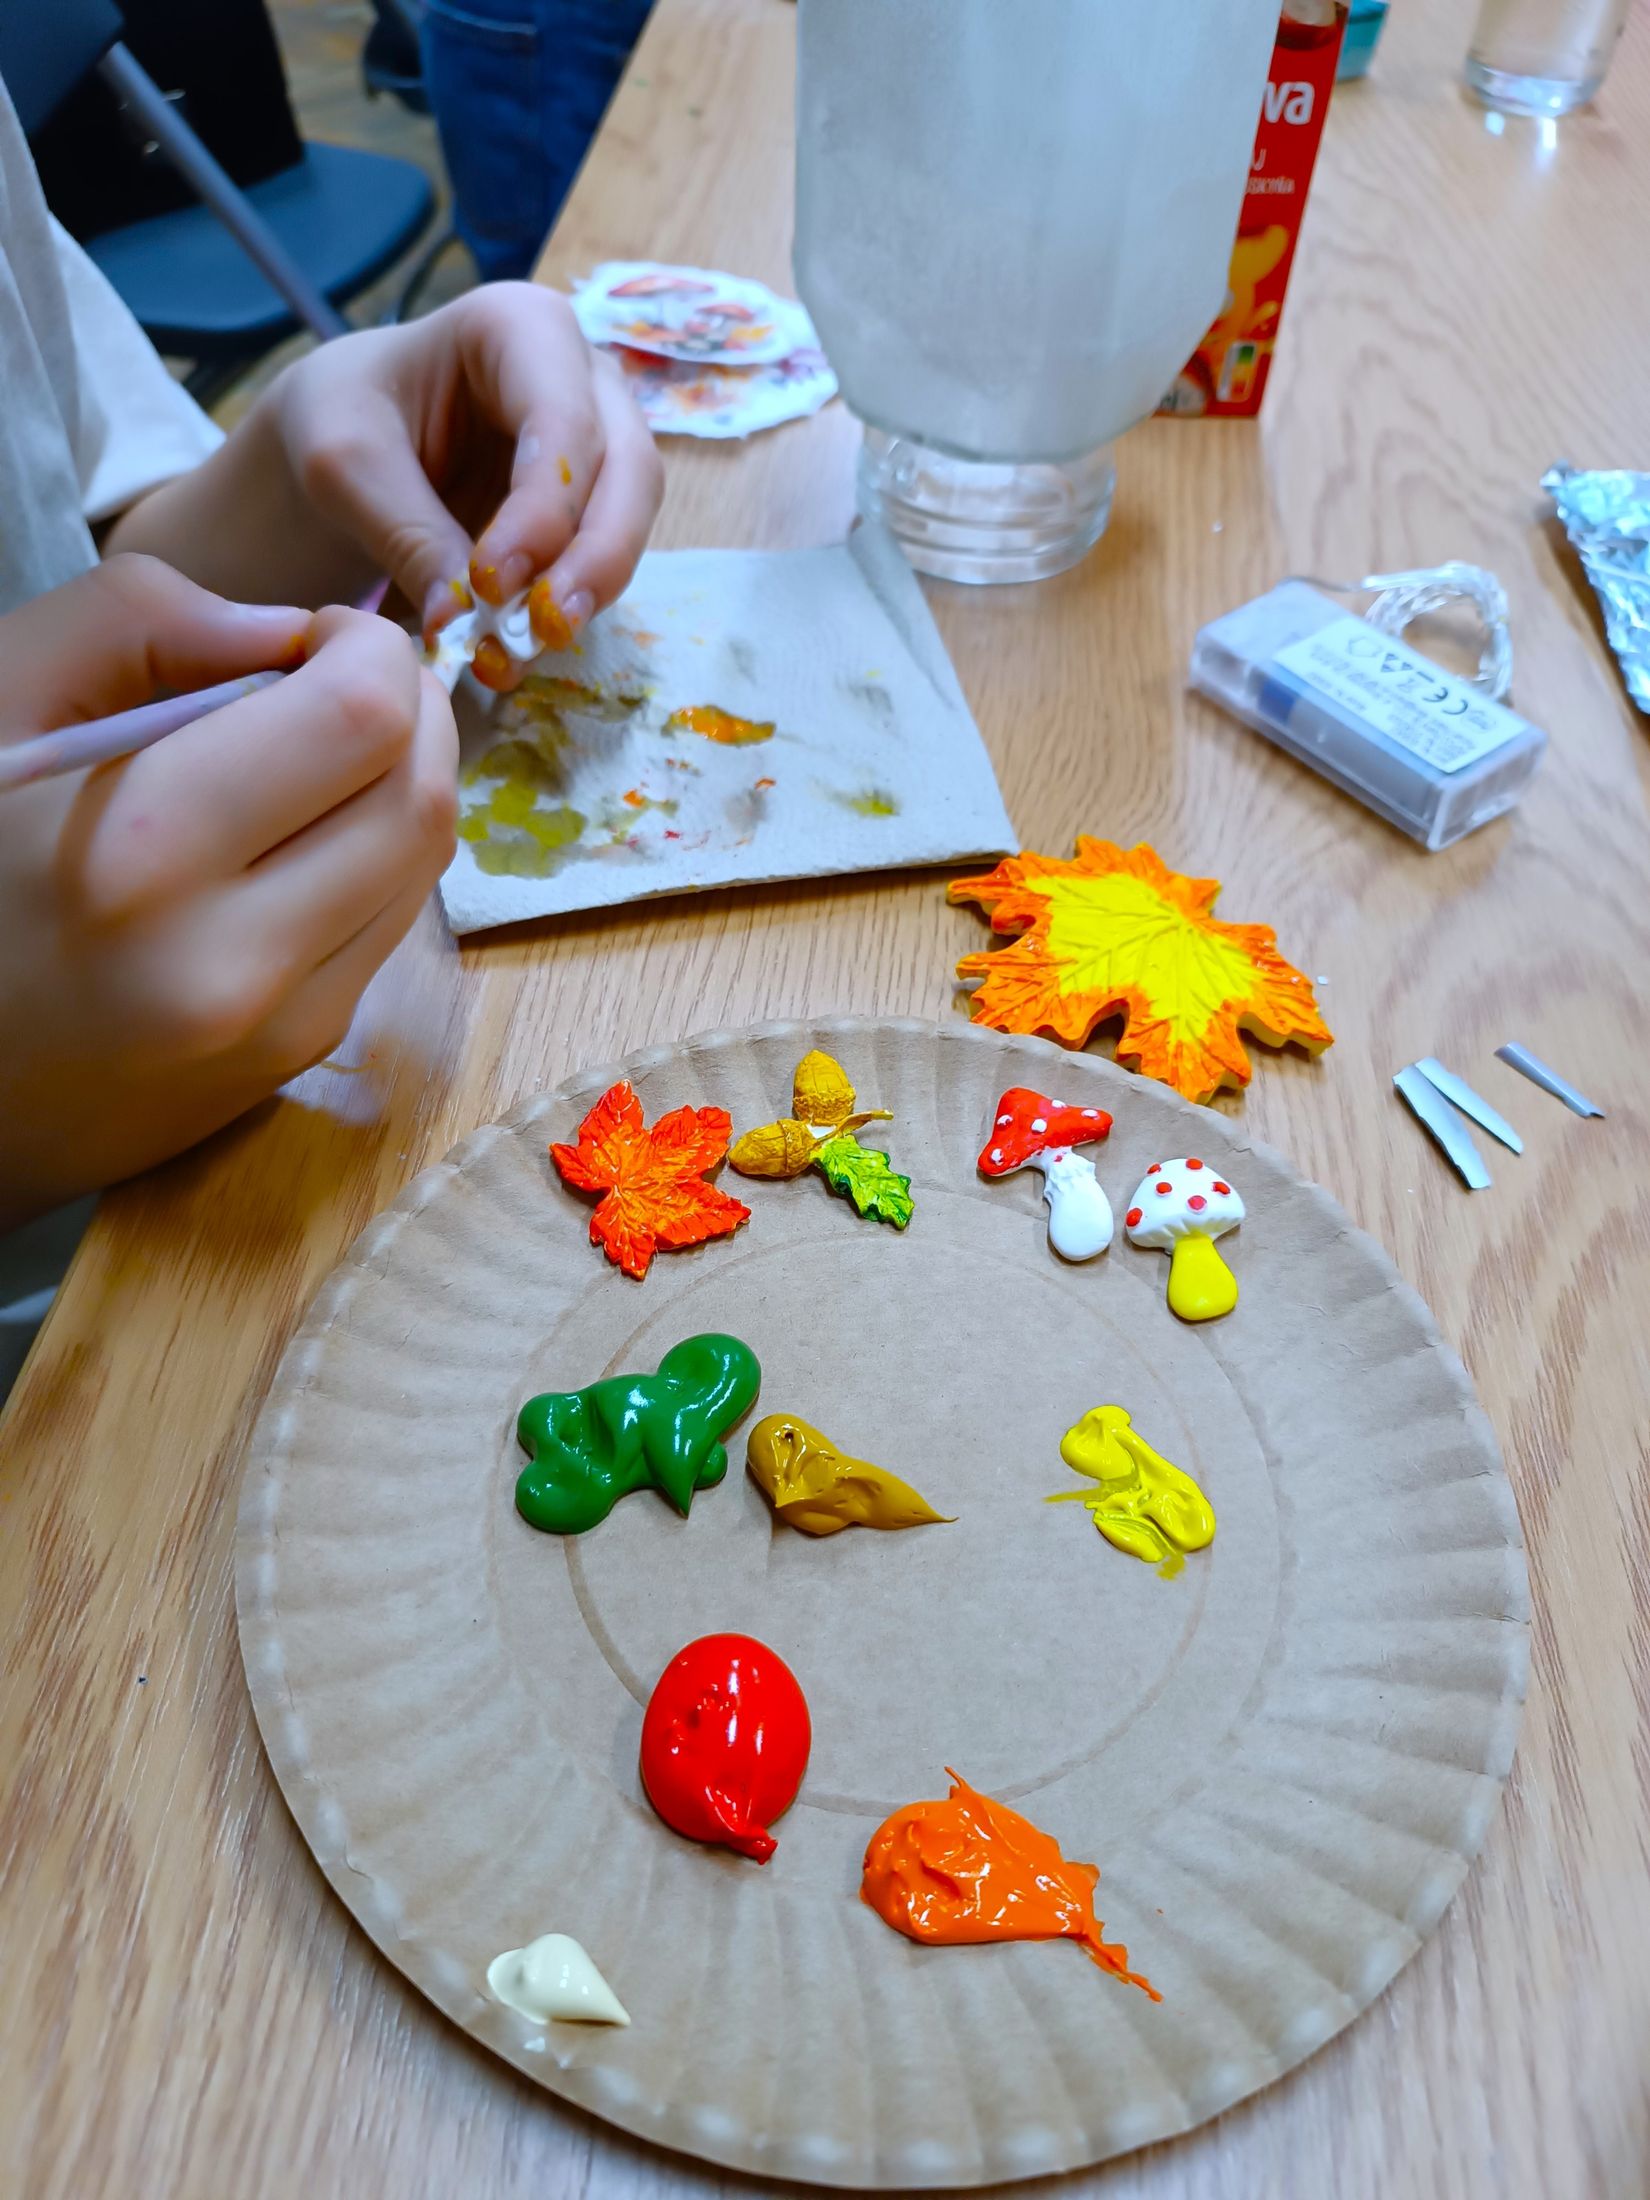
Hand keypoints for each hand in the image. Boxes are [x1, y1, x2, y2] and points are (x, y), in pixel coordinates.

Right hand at [0, 556, 456, 1226]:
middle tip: (345, 680)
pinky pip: (387, 933)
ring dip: (405, 787)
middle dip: (412, 713)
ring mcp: (276, 1027)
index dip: (371, 648)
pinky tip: (298, 840)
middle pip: (422, 799)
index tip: (319, 633)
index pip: (364, 716)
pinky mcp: (294, 1063)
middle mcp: (231, 957)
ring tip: (325, 755)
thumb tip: (286, 631)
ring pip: (425, 871)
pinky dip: (374, 863)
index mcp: (142, 850)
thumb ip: (130, 622)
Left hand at [111, 287, 664, 665]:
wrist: (346, 438)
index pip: (563, 420)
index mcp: (520, 327)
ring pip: (630, 519)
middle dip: (596, 557)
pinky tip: (518, 648)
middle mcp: (583, 377)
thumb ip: (405, 534)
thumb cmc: (341, 420)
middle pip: (629, 470)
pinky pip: (604, 556)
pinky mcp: (594, 502)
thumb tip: (461, 625)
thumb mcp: (342, 467)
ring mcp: (601, 439)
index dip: (543, 509)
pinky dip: (568, 605)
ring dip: (589, 591)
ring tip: (522, 652)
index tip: (491, 585)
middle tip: (545, 630)